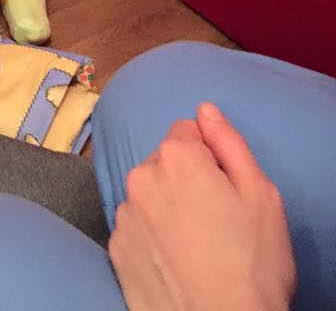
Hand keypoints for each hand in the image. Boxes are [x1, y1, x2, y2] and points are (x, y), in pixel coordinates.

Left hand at [109, 103, 295, 310]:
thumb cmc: (251, 265)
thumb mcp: (260, 193)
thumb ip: (229, 141)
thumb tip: (205, 110)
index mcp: (177, 157)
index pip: (188, 131)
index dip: (210, 157)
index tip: (224, 187)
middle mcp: (141, 177)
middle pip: (165, 161)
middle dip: (186, 179)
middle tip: (215, 219)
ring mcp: (124, 214)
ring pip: (149, 193)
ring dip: (166, 206)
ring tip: (196, 244)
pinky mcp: (115, 248)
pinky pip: (136, 225)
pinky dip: (152, 235)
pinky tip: (175, 259)